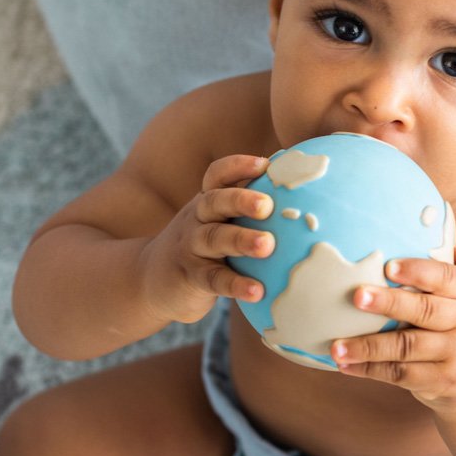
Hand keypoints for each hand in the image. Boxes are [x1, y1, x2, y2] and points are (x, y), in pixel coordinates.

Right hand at [139, 154, 273, 323]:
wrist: (151, 281)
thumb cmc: (203, 248)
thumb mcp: (218, 223)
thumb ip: (247, 211)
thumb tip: (303, 194)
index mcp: (207, 203)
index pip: (217, 176)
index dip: (237, 167)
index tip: (264, 164)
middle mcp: (197, 219)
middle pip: (215, 202)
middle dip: (241, 200)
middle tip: (267, 205)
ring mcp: (191, 248)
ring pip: (214, 239)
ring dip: (241, 240)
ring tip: (267, 245)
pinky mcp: (190, 277)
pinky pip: (214, 279)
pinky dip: (236, 285)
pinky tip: (257, 291)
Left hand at [331, 243, 455, 418]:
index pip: (447, 278)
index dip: (418, 271)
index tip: (388, 267)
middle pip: (424, 311)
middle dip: (388, 303)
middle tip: (356, 296)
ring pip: (406, 347)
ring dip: (368, 346)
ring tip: (336, 346)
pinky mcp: (442, 382)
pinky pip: (400, 374)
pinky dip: (369, 369)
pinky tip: (345, 364)